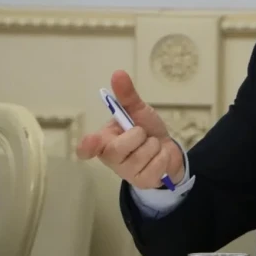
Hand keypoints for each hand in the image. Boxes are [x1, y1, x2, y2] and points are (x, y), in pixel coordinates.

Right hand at [76, 70, 184, 188]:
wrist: (168, 149)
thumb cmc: (147, 131)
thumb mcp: (138, 112)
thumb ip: (127, 96)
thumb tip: (118, 73)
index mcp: (104, 141)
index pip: (88, 148)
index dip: (87, 146)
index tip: (90, 142)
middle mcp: (111, 159)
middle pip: (119, 148)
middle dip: (138, 135)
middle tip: (142, 134)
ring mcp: (126, 173)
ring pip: (143, 154)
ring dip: (154, 145)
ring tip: (152, 146)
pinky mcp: (143, 182)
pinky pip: (157, 164)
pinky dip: (163, 156)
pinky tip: (160, 157)